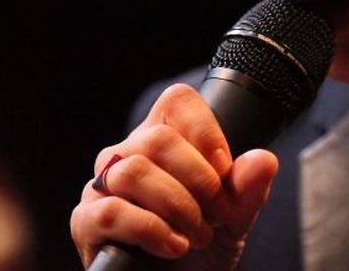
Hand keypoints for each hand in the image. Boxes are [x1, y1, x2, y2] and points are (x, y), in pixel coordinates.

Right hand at [70, 83, 279, 269]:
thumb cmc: (201, 246)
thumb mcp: (235, 217)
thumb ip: (248, 188)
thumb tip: (263, 160)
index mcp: (162, 138)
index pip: (177, 101)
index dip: (206, 132)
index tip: (224, 172)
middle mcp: (126, 153)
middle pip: (158, 139)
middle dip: (198, 181)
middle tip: (216, 216)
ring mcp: (101, 186)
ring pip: (133, 171)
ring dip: (176, 207)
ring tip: (197, 237)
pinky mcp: (85, 223)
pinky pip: (110, 211)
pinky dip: (151, 230)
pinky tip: (173, 247)